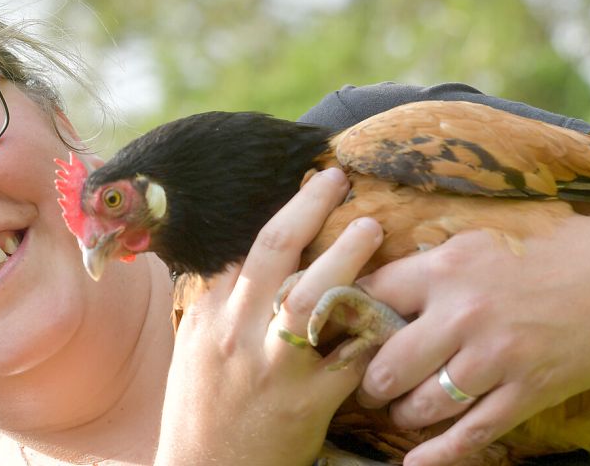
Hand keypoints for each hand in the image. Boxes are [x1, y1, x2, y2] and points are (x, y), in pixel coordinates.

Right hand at [155, 168, 383, 465]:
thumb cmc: (200, 409)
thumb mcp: (196, 349)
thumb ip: (220, 305)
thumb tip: (244, 263)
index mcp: (209, 315)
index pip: (248, 249)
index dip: (287, 211)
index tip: (314, 185)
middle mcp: (236, 331)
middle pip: (274, 252)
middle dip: (309, 208)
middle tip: (339, 180)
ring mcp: (271, 367)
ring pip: (312, 295)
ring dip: (346, 257)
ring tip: (373, 230)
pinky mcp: (305, 403)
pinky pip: (348, 359)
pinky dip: (371, 334)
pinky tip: (393, 314)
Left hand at [356, 214, 589, 465]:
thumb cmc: (551, 250)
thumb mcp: (479, 244)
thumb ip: (428, 268)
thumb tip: (378, 289)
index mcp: (444, 270)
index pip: (370, 299)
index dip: (348, 321)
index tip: (339, 336)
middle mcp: (462, 315)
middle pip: (387, 364)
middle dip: (370, 382)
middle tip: (368, 386)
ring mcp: (496, 358)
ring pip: (423, 405)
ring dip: (403, 414)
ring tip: (400, 411)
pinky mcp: (528, 392)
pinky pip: (472, 433)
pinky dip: (438, 454)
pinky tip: (415, 463)